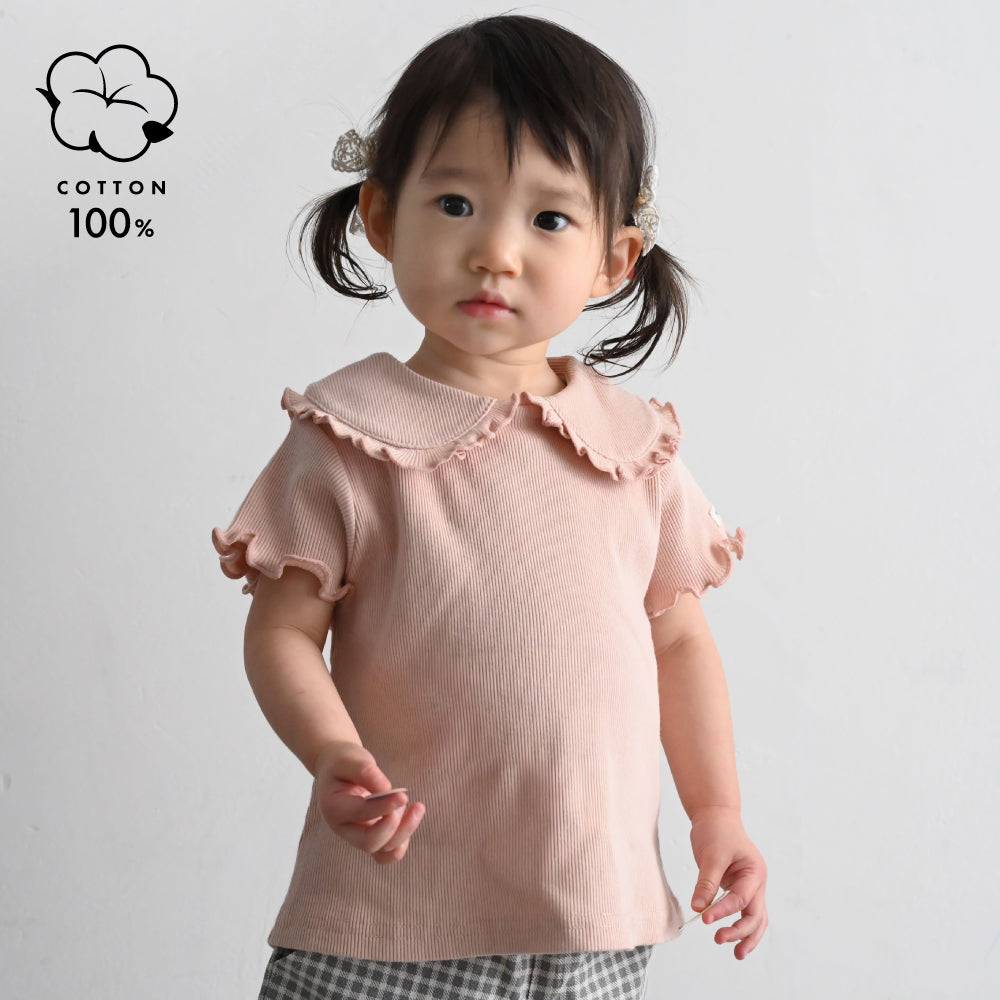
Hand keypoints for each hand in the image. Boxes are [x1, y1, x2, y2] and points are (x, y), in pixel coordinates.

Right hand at [313, 741, 425, 864]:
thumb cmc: (344, 763)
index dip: (384, 806)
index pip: (361, 813)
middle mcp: (344, 828)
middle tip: (403, 798)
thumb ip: (366, 772)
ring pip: (383, 851)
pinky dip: (403, 840)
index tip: (403, 795)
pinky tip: (410, 817)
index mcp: (334, 808)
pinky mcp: (370, 836)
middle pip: (370, 842)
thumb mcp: (351, 759)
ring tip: (418, 806)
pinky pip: (388, 853)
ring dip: (405, 832)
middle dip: (393, 825)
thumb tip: (388, 790)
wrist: (337, 770)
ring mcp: (357, 836)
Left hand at [689, 806, 767, 959]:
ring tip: (737, 954)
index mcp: (754, 871)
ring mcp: (750, 886)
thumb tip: (698, 908)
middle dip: (740, 932)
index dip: (723, 911)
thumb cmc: (716, 830)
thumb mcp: (710, 855)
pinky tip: (731, 937)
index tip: (705, 919)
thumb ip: (706, 882)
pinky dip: (740, 925)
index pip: (740, 899)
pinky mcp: (739, 888)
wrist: (716, 815)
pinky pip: (743, 911)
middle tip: (718, 939)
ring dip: (747, 936)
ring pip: (755, 918)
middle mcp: (756, 882)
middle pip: (755, 915)